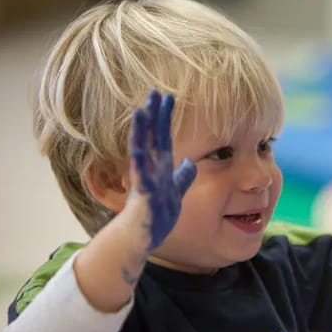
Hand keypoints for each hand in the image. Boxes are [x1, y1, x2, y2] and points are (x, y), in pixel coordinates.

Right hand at [129, 90, 196, 249]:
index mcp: (161, 168)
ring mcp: (145, 180)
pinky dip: (139, 159)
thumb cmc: (157, 218)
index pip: (164, 137)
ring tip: (141, 110)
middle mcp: (151, 170)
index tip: (168, 97)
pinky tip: (139, 146)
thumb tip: (192, 163)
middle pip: (153, 137)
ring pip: (142, 150)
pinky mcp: (143, 193)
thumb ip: (182, 177)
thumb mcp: (175, 193)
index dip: (166, 118)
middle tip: (156, 92)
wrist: (142, 239)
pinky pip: (141, 174)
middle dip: (155, 115)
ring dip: (142, 131)